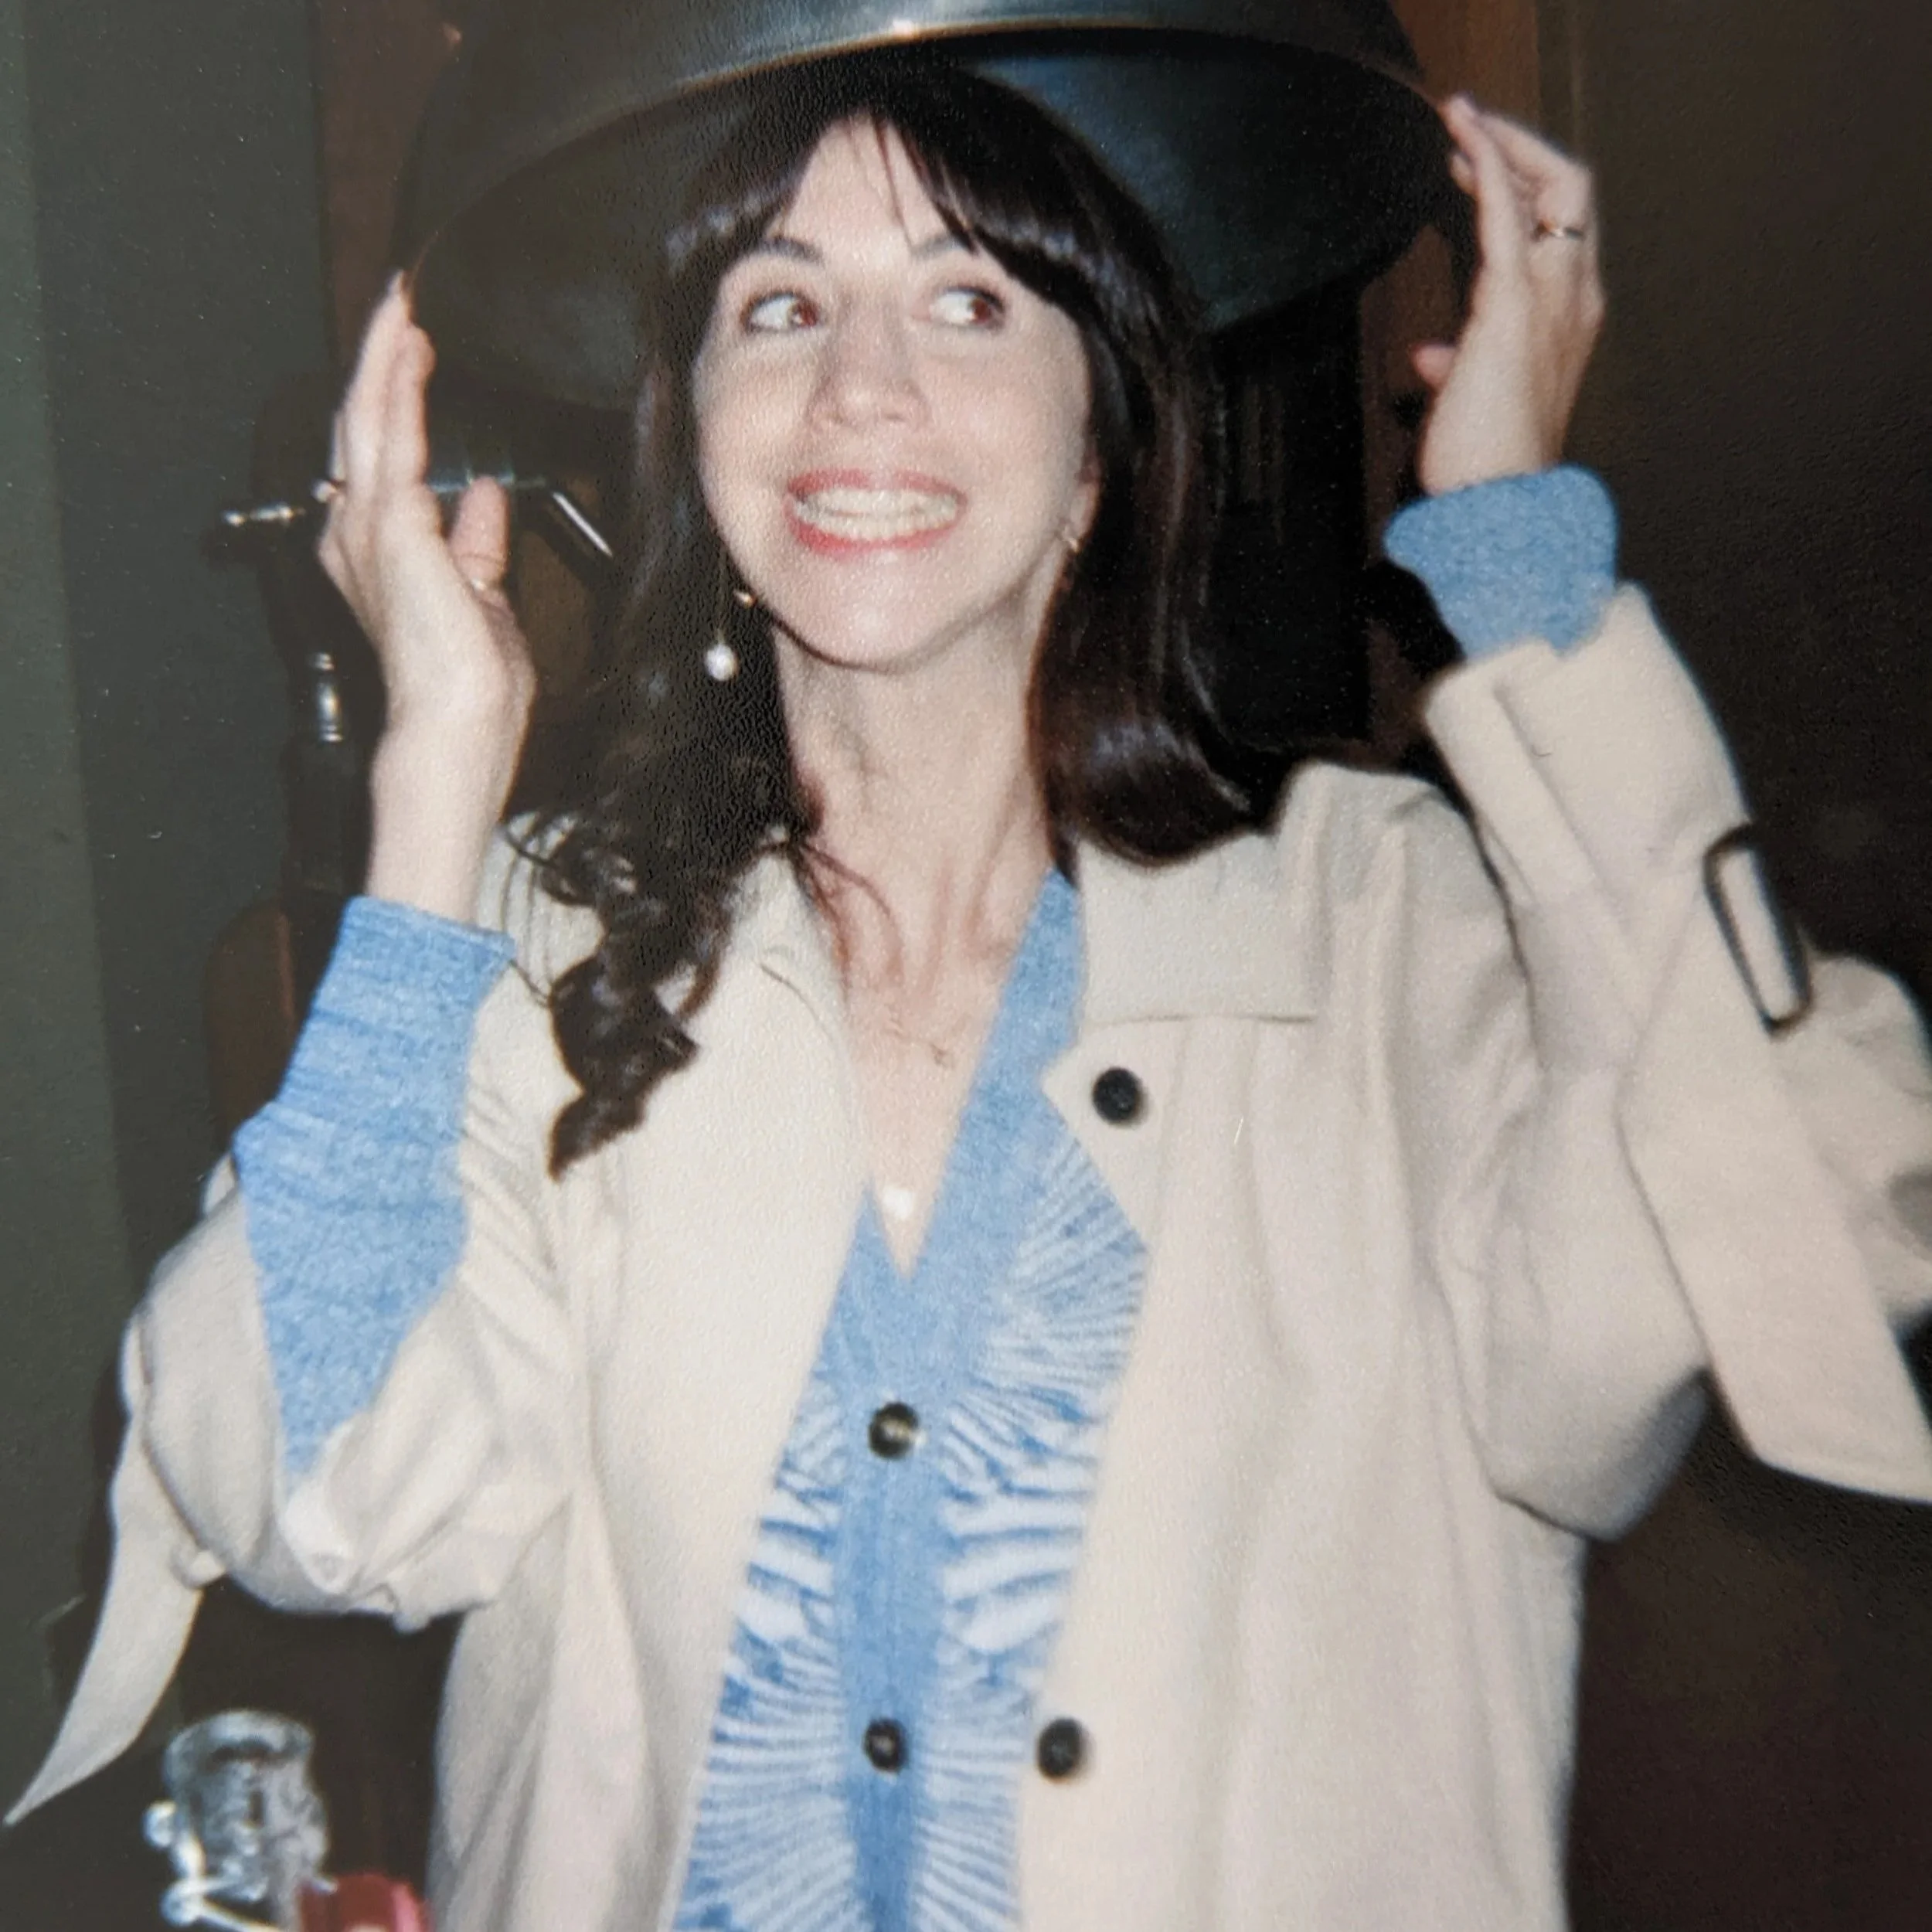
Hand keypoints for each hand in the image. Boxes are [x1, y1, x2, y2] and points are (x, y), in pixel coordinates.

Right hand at [317, 278, 536, 919]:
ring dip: (384, 353)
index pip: (379, 456)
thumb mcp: (481, 597)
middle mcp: (355, 534)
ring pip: (366, 414)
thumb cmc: (468, 686)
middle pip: (360, 423)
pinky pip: (393, 435)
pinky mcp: (390, 526)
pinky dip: (401, 384)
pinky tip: (414, 345)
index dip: (390, 398)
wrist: (456, 726)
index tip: (412, 353)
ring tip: (402, 299)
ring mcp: (365, 527)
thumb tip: (487, 497)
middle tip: (398, 297)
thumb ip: (476, 543)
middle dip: (377, 357)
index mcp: (374, 553)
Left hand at [1411, 97, 1605, 496]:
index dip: (1522, 193)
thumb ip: (1460, 368)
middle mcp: (1572, 299)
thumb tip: (1432, 357)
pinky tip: (1466, 134)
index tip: (1474, 171)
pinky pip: (1506, 216)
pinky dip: (1489, 166)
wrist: (1501, 502)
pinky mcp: (1513, 307)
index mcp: (1566, 319)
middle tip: (1468, 138)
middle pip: (1568, 195)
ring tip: (1462, 120)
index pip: (1560, 231)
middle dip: (1521, 156)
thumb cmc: (1488, 461)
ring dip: (1503, 148)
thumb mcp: (1474, 399)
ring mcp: (1551, 299)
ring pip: (1548, 191)